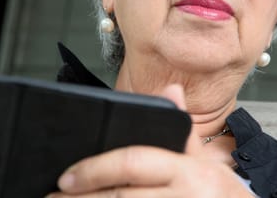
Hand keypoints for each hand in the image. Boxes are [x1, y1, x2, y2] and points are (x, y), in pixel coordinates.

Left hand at [46, 85, 252, 197]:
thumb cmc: (222, 196)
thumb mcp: (207, 160)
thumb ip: (182, 131)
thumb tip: (171, 90)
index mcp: (189, 169)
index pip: (133, 162)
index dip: (95, 169)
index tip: (66, 176)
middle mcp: (186, 195)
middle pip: (121, 196)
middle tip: (53, 197)